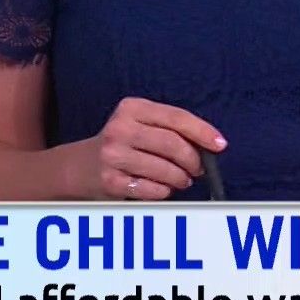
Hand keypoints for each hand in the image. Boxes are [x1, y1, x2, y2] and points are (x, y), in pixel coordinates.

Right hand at [71, 97, 224, 200]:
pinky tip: (162, 188)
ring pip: (165, 169)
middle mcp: (120, 128)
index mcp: (132, 108)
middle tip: (198, 169)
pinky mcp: (111, 181)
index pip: (176, 118)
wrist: (79, 166)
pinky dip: (164, 191)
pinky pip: (152, 189)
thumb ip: (171, 128)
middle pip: (173, 144)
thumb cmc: (122, 143)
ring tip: (181, 180)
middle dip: (193, 160)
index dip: (203, 132)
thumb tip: (211, 144)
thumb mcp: (140, 123)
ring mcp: (113, 155)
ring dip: (181, 178)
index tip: (220, 144)